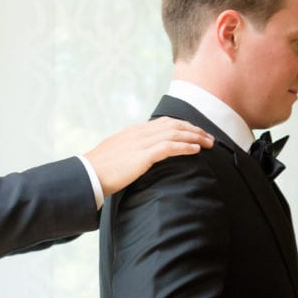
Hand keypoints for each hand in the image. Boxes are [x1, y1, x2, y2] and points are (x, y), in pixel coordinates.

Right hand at [83, 117, 213, 195]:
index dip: (183, 126)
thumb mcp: (115, 153)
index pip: (164, 123)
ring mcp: (141, 143)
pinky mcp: (142, 155)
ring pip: (175, 133)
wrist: (88, 174)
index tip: (195, 132)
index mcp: (133, 131)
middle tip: (209, 137)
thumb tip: (137, 156)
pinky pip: (169, 147)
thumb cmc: (98, 169)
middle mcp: (139, 133)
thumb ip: (129, 150)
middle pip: (173, 125)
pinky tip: (196, 151)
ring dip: (195, 137)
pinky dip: (185, 147)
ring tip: (208, 143)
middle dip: (194, 130)